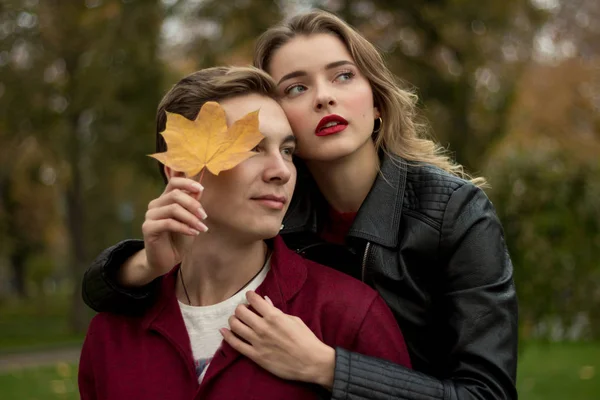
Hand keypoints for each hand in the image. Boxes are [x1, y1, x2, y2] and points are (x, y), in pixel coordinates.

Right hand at [141, 177, 207, 278]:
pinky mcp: (148, 228)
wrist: (166, 259)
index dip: (187, 182)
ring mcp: (150, 215)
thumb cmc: (179, 238)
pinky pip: (168, 223)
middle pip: (175, 194)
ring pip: (173, 208)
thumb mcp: (190, 220)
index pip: (173, 182)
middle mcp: (156, 204)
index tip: (201, 189)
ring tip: (202, 228)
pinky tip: (194, 233)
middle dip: (193, 204)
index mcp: (165, 199)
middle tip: (204, 216)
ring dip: (191, 218)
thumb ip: (192, 205)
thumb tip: (199, 189)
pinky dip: (184, 227)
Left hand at [220, 291, 334, 389]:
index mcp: (274, 316)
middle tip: (243, 310)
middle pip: (241, 312)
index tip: (249, 295)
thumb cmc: (305, 339)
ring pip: (235, 326)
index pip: (255, 300)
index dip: (249, 295)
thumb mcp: (294, 320)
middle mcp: (263, 327)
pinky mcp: (255, 356)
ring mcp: (257, 342)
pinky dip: (227, 336)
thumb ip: (277, 311)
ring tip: (235, 319)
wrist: (310, 362)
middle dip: (240, 308)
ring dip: (233, 320)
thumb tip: (265, 302)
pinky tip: (224, 331)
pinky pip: (236, 344)